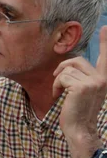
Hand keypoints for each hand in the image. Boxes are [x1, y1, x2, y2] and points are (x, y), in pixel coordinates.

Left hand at [52, 26, 106, 142]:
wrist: (80, 129)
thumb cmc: (79, 112)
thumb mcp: (86, 92)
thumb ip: (84, 78)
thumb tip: (70, 65)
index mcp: (103, 79)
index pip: (105, 58)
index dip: (106, 43)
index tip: (104, 28)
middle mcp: (101, 78)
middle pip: (76, 61)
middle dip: (63, 69)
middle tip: (57, 81)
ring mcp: (92, 82)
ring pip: (67, 70)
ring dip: (58, 81)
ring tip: (59, 93)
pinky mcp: (81, 87)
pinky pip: (62, 77)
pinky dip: (56, 86)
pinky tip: (58, 96)